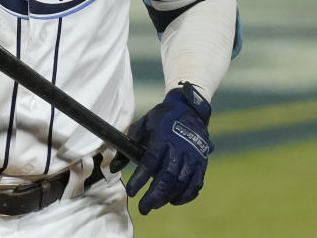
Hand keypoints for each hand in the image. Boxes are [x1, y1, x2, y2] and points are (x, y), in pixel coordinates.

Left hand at [112, 82, 212, 214]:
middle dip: (154, 196)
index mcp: (163, 138)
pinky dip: (186, 196)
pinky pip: (196, 184)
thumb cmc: (162, 118)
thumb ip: (128, 145)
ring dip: (168, 198)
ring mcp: (193, 156)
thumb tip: (114, 168)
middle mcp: (179, 149)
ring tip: (155, 205)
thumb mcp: (143, 124)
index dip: (140, 179)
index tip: (131, 192)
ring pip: (181, 183)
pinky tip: (174, 200)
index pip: (150, 162)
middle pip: (167, 177)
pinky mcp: (202, 162)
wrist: (190, 108)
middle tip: (143, 208)